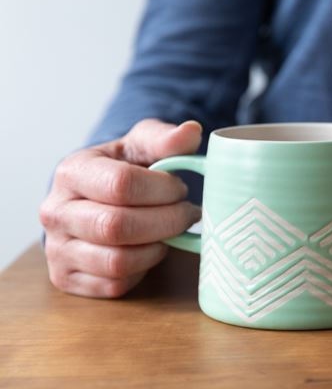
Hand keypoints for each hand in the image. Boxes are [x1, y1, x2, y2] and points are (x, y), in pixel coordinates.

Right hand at [40, 119, 202, 297]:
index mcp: (72, 172)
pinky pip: (114, 284)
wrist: (94, 197)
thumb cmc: (124, 168)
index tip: (180, 188)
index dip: (162, 190)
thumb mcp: (142, 145)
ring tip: (170, 231)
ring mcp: (57, 249)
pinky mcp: (66, 278)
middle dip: (166, 221)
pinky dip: (142, 270)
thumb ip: (166, 138)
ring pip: (116, 261)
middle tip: (187, 213)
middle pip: (117, 226)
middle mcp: (55, 212)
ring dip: (157, 248)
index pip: (121, 185)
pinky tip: (150, 249)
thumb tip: (192, 131)